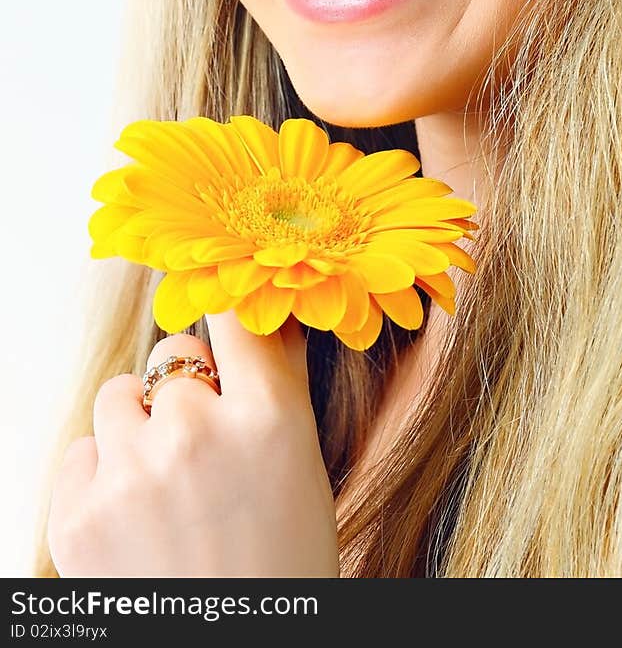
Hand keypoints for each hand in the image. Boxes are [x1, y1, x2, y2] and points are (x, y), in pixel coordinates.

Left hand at [47, 311, 339, 577]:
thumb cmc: (279, 564)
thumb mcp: (300, 466)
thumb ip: (279, 379)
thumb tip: (266, 303)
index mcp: (266, 418)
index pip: (234, 311)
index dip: (225, 301)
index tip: (220, 300)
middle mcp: (195, 432)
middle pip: (173, 357)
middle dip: (184, 393)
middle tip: (204, 451)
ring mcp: (130, 473)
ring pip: (119, 397)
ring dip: (136, 428)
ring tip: (165, 488)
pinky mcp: (77, 514)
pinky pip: (80, 451)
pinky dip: (101, 477)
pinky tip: (133, 519)